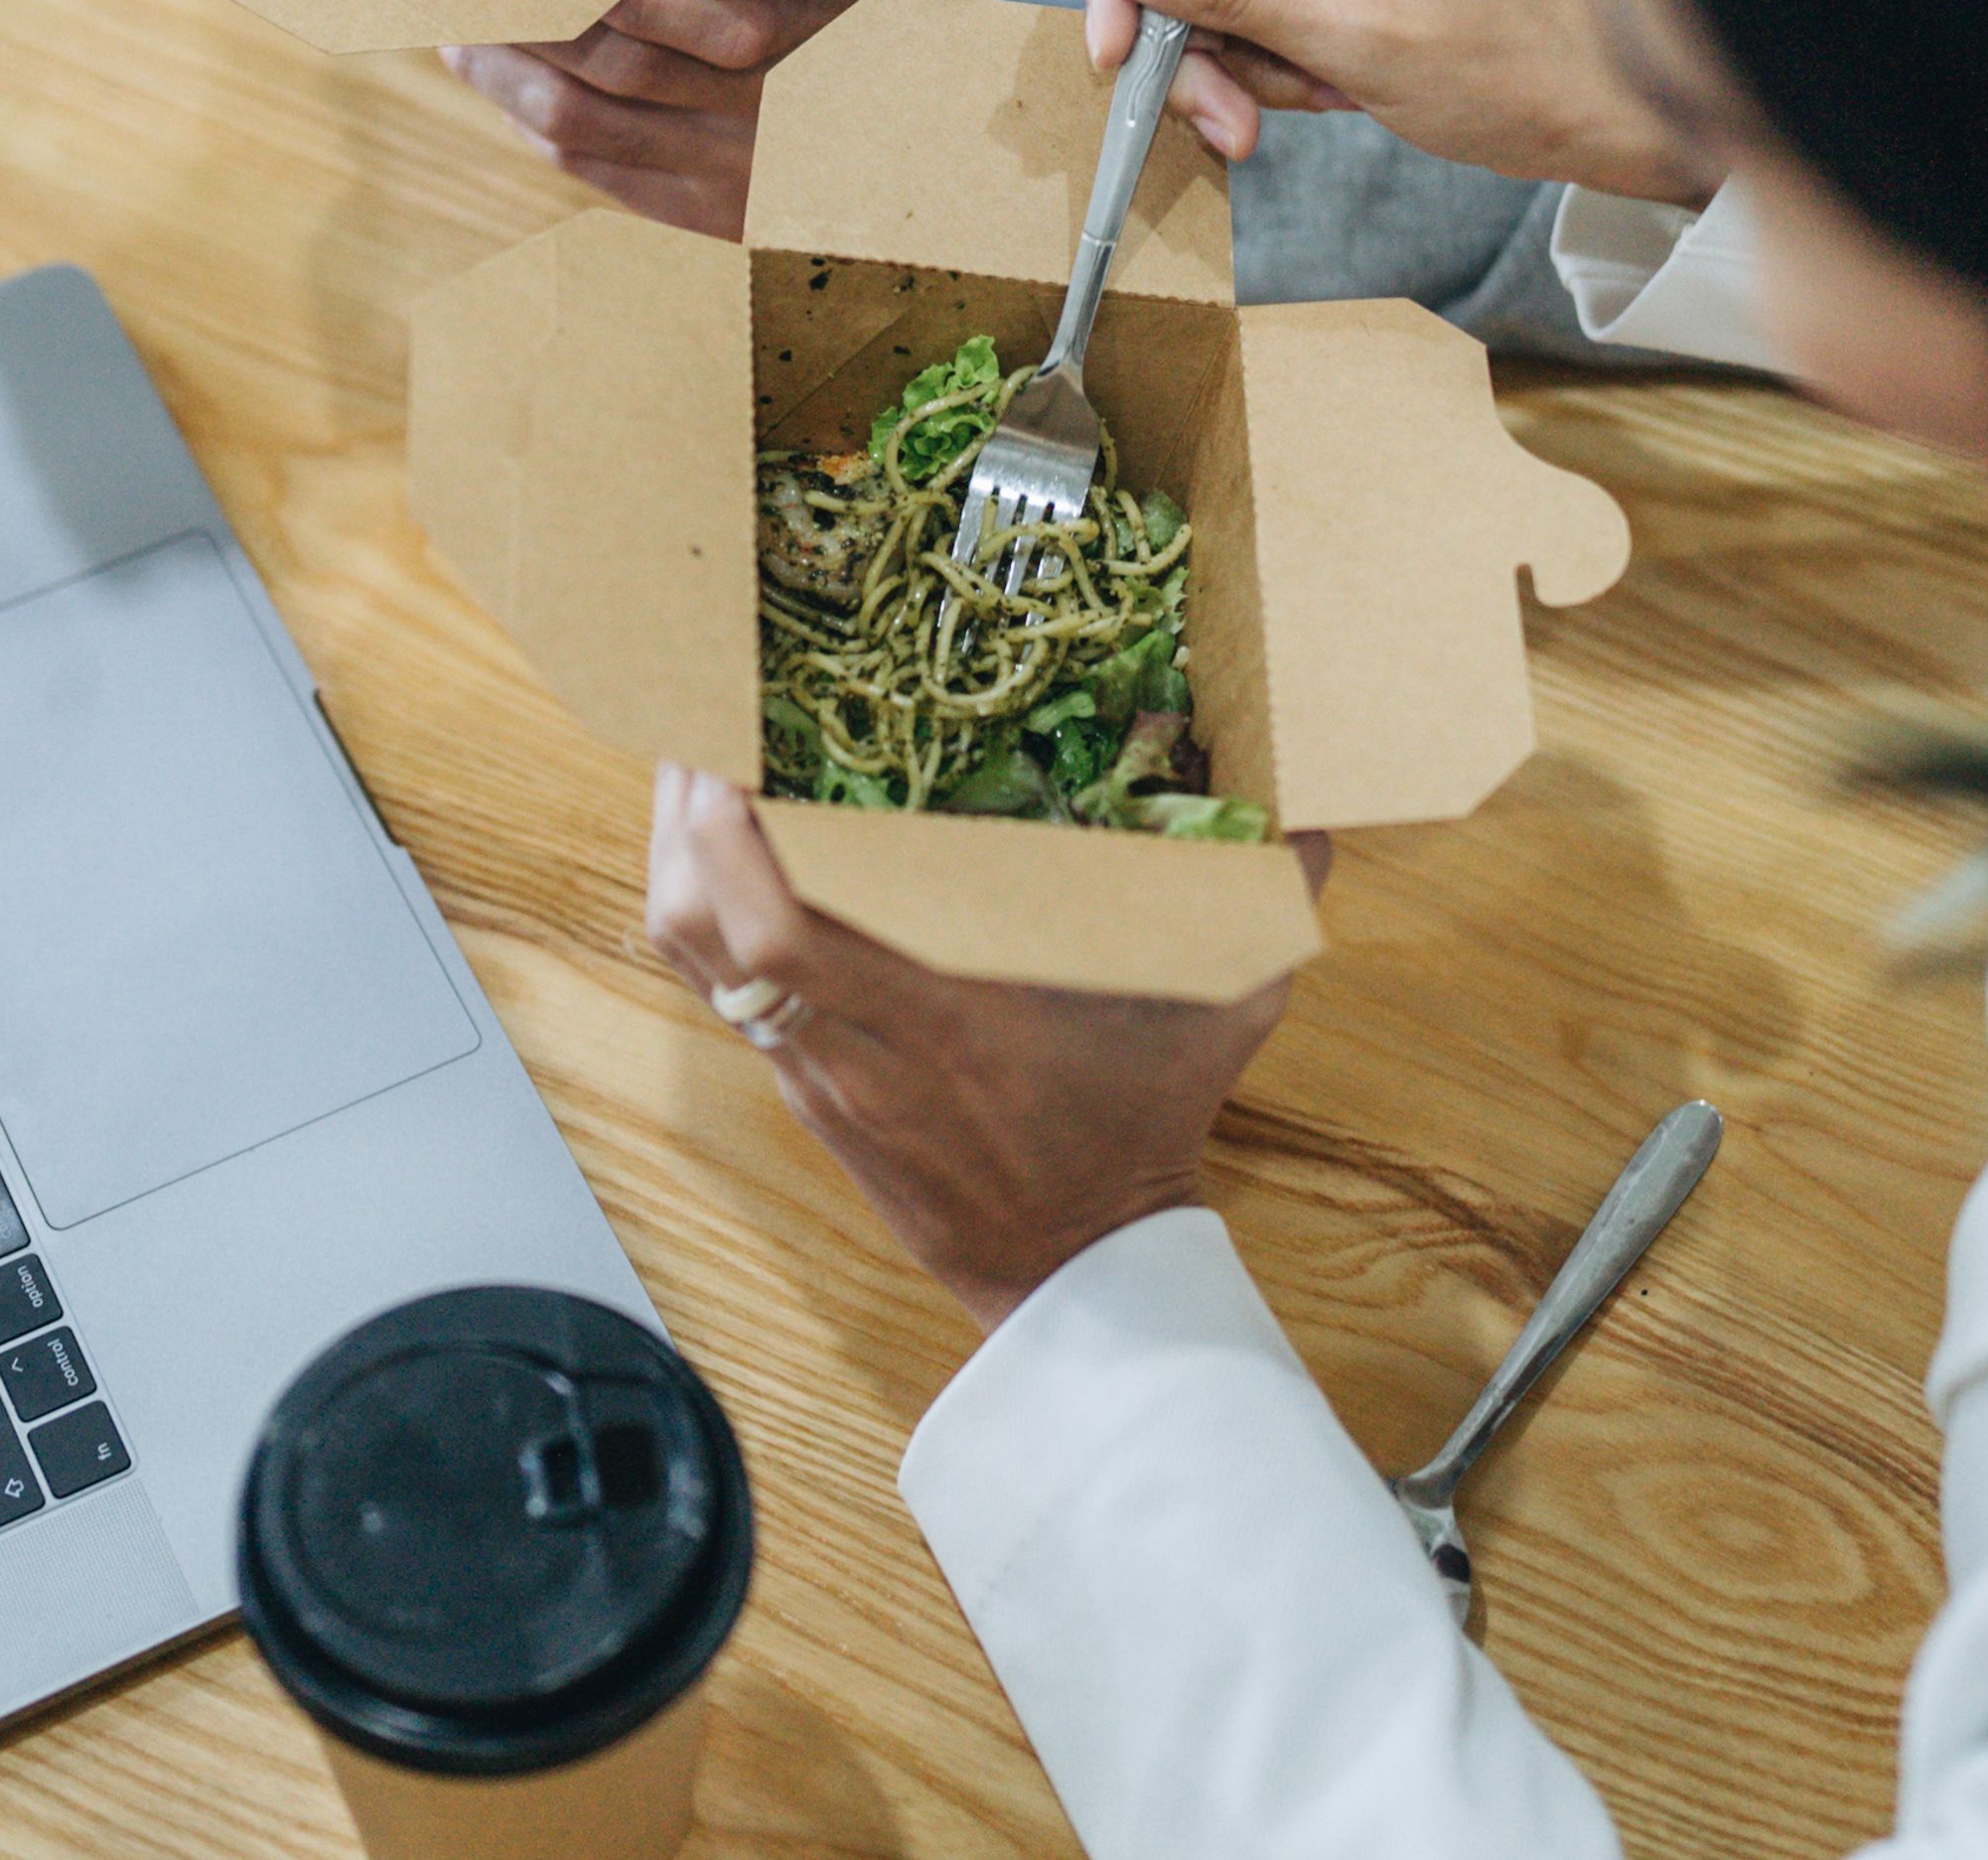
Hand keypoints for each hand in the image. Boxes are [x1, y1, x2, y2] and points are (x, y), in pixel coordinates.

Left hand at [444, 0, 926, 234]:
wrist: (955, 133)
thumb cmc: (887, 9)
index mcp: (783, 25)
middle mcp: (753, 105)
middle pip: (593, 61)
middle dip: (510, 21)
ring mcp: (733, 171)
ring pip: (581, 125)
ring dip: (505, 83)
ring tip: (464, 40)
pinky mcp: (719, 219)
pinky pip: (603, 178)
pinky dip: (544, 136)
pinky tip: (513, 101)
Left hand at [645, 766, 1306, 1329]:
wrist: (1078, 1274)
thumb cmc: (1137, 1135)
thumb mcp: (1216, 1016)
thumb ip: (1264, 908)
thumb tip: (1313, 816)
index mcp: (934, 1018)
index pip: (783, 936)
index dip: (734, 841)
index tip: (729, 746)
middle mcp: (849, 1042)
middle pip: (703, 926)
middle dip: (679, 813)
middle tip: (698, 712)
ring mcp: (813, 1065)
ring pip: (690, 951)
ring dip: (674, 850)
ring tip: (696, 757)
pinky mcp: (802, 1082)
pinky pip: (715, 981)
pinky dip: (699, 902)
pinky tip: (719, 841)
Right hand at [1086, 0, 1709, 202]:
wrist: (1611, 110)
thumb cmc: (1520, 71)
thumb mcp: (1361, 44)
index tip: (1119, 52)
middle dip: (1194, 39)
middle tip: (1224, 123)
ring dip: (1243, 66)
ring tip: (1314, 104)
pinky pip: (1266, 13)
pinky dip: (1277, 69)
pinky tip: (1334, 94)